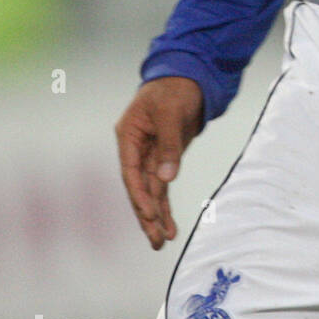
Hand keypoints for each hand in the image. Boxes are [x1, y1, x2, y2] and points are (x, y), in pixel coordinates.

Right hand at [115, 77, 203, 249]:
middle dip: (147, 215)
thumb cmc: (174, 89)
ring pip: (151, 191)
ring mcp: (150, 155)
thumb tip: (167, 179)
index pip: (130, 172)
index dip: (139, 195)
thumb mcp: (171, 112)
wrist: (189, 77)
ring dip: (158, 215)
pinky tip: (170, 225)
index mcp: (129, 135)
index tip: (149, 215)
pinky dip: (166, 204)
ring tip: (164, 241)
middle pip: (139, 188)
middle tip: (156, 241)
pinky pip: (163, 186)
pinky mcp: (165, 158)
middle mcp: (135, 149)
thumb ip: (170, 146)